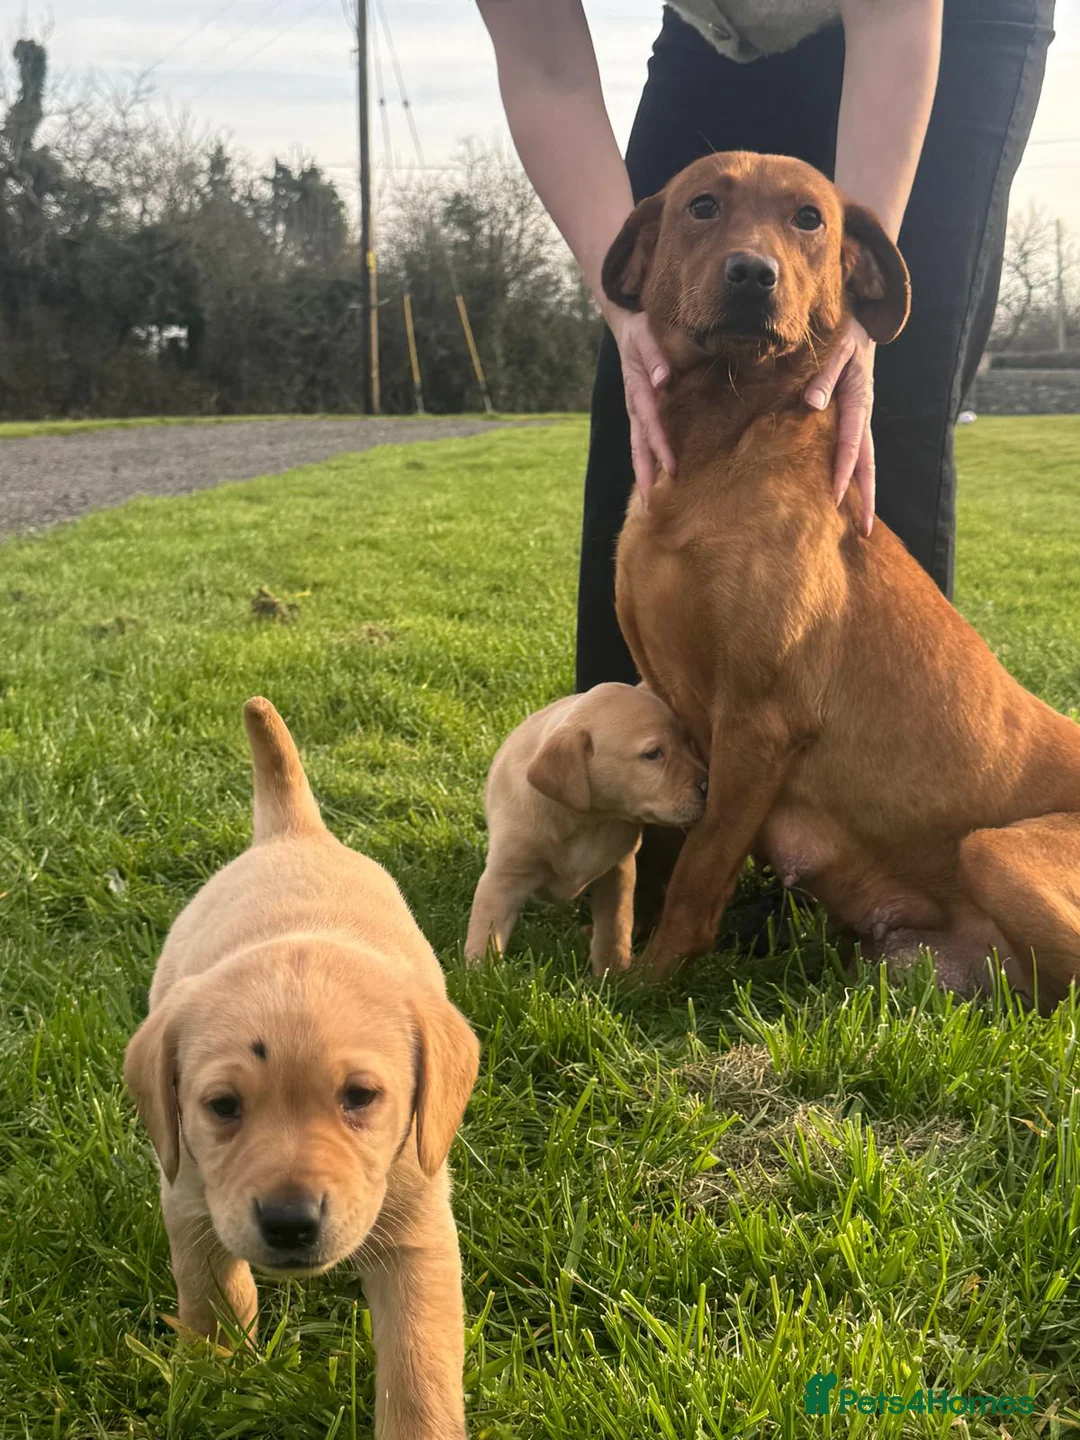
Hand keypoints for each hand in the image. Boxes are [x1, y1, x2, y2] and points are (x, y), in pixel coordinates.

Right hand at [607, 307, 675, 501]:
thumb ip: (655, 356)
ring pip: (636, 446)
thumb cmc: (640, 330)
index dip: (660, 447)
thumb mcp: (646, 335)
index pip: (650, 424)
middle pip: (637, 445)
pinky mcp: (639, 410)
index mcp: (637, 389)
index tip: (671, 469)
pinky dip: (646, 458)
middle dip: (644, 473)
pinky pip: (641, 439)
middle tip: (649, 503)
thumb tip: (663, 380)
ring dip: (643, 471)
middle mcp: (633, 405)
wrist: (625, 325)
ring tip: (648, 499)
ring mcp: (634, 409)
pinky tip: (653, 475)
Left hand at [804, 317, 875, 536]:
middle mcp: (863, 415)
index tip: (833, 498)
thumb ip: (824, 374)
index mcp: (859, 400)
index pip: (851, 444)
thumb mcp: (835, 348)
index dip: (842, 471)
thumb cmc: (845, 331)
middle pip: (868, 465)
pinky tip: (845, 494)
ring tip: (860, 525)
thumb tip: (811, 404)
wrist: (862, 320)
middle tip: (864, 531)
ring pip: (865, 462)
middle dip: (866, 499)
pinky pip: (856, 451)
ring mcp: (861, 418)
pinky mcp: (855, 417)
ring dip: (863, 493)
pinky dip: (854, 475)